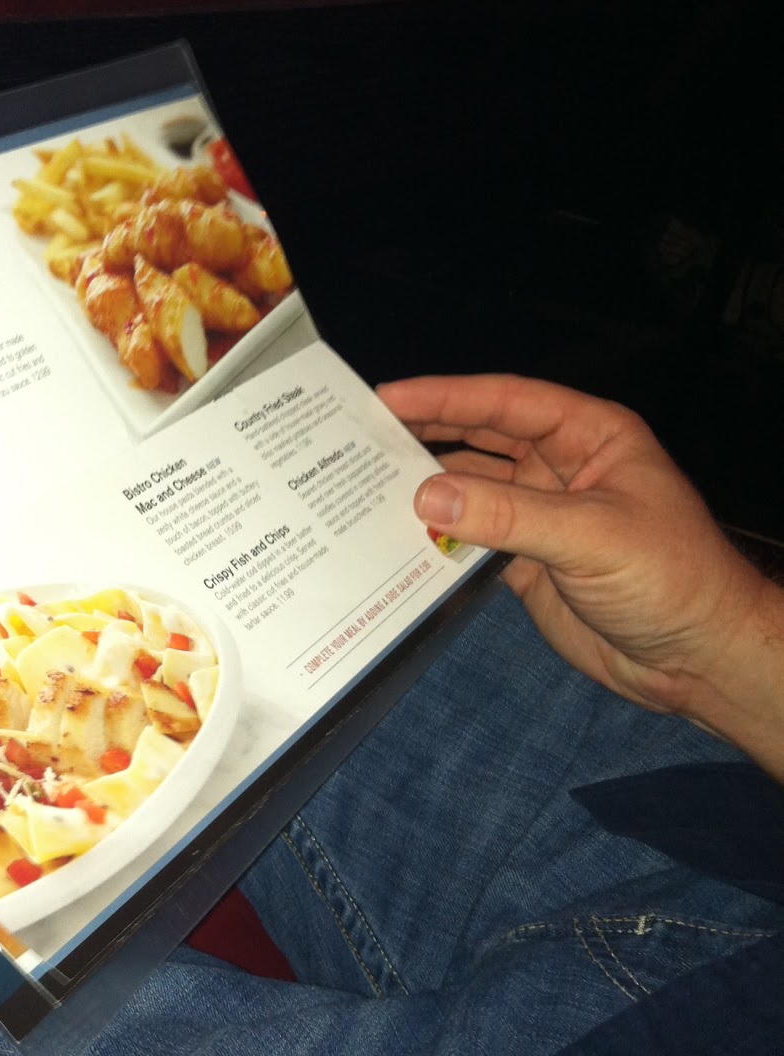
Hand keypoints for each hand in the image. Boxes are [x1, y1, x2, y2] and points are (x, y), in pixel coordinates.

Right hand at [377, 374, 775, 726]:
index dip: (446, 397)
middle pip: (480, 439)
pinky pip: (472, 541)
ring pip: (471, 490)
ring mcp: (541, 516)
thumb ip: (507, 515)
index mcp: (589, 436)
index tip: (387, 396)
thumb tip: (424, 495)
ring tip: (361, 483)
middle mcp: (559, 467)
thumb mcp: (591, 535)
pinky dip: (436, 539)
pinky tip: (393, 536)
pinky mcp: (526, 564)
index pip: (506, 403)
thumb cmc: (669, 577)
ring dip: (425, 488)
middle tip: (358, 433)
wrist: (698, 659)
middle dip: (425, 434)